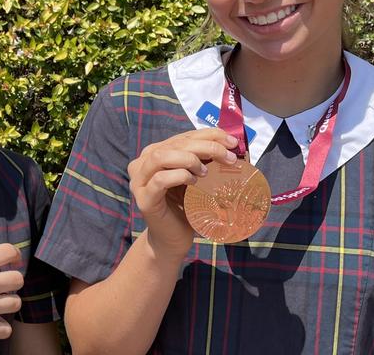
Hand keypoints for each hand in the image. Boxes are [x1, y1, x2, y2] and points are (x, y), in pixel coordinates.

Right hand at [128, 128, 238, 255]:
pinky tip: (194, 182)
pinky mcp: (144, 199)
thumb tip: (233, 146)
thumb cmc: (186, 207)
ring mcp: (140, 181)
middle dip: (206, 146)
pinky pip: (160, 180)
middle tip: (229, 158)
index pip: (183, 136)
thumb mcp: (196, 178)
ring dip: (189, 159)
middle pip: (174, 144)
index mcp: (155, 153)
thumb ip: (205, 160)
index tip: (233, 142)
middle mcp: (143, 163)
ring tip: (206, 172)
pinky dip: (179, 176)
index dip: (209, 134)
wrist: (172, 239)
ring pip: (161, 157)